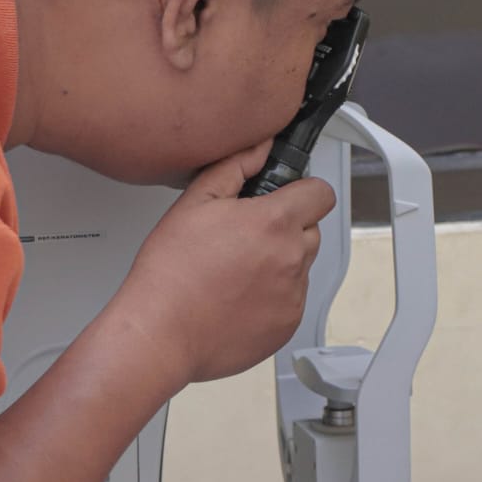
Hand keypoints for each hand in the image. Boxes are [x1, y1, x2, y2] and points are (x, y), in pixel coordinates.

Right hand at [116, 141, 335, 384]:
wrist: (161, 333)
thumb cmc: (171, 272)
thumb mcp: (194, 202)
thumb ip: (234, 167)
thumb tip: (259, 147)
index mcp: (274, 223)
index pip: (321, 193)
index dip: (302, 191)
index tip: (285, 197)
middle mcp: (292, 260)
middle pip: (311, 230)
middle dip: (286, 228)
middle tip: (245, 237)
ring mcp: (293, 296)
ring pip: (301, 266)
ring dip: (279, 263)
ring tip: (234, 270)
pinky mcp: (287, 325)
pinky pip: (291, 300)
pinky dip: (272, 296)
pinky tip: (237, 297)